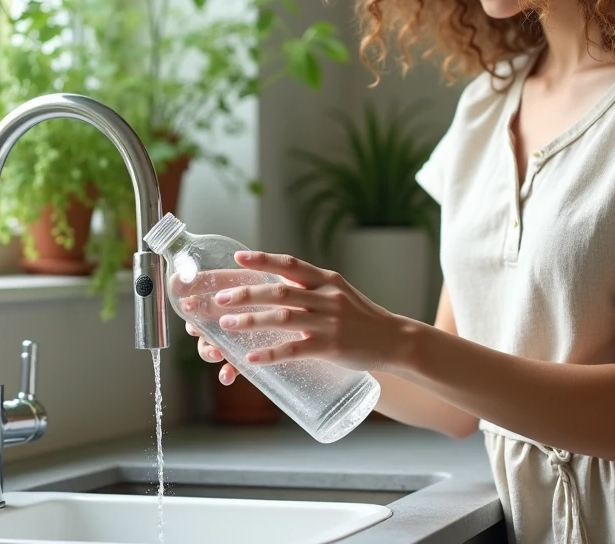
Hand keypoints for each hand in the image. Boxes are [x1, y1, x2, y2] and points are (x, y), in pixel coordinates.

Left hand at [186, 250, 408, 374]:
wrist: (394, 341)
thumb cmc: (361, 317)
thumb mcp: (339, 294)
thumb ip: (311, 289)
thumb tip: (277, 285)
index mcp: (327, 281)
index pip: (291, 265)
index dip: (263, 260)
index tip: (238, 257)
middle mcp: (327, 298)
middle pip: (280, 292)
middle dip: (247, 294)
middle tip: (221, 299)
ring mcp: (329, 323)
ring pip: (282, 319)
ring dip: (251, 321)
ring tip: (227, 325)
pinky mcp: (330, 347)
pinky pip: (295, 349)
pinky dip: (271, 353)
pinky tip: (251, 358)